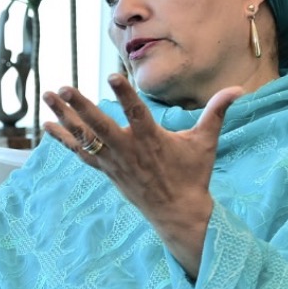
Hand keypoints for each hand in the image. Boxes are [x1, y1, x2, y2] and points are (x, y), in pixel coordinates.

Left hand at [42, 72, 241, 278]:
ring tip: (48, 96)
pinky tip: (48, 125)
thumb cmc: (192, 175)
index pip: (137, 113)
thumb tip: (240, 89)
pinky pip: (82, 153)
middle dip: (80, 106)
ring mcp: (114, 162)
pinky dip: (64, 139)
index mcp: (152, 140)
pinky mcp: (107, 171)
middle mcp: (129, 151)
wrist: (177, 212)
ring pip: (85, 137)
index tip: (113, 76)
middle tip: (63, 87)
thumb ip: (217, 111)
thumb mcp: (205, 142)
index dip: (125, 95)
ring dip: (65, 117)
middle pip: (100, 126)